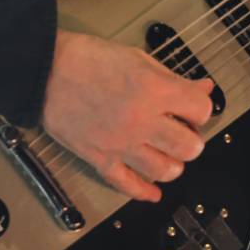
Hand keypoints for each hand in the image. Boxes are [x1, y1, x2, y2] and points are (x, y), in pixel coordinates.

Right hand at [41, 29, 215, 201]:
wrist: (45, 71)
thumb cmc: (89, 58)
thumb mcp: (138, 57)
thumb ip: (173, 77)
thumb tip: (203, 88)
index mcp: (155, 91)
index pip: (201, 110)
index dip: (201, 109)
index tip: (193, 108)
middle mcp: (142, 121)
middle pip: (189, 147)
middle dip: (191, 139)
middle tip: (182, 131)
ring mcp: (121, 144)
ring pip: (164, 170)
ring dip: (173, 164)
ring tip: (167, 153)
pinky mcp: (99, 159)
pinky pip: (127, 185)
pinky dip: (144, 192)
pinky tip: (153, 191)